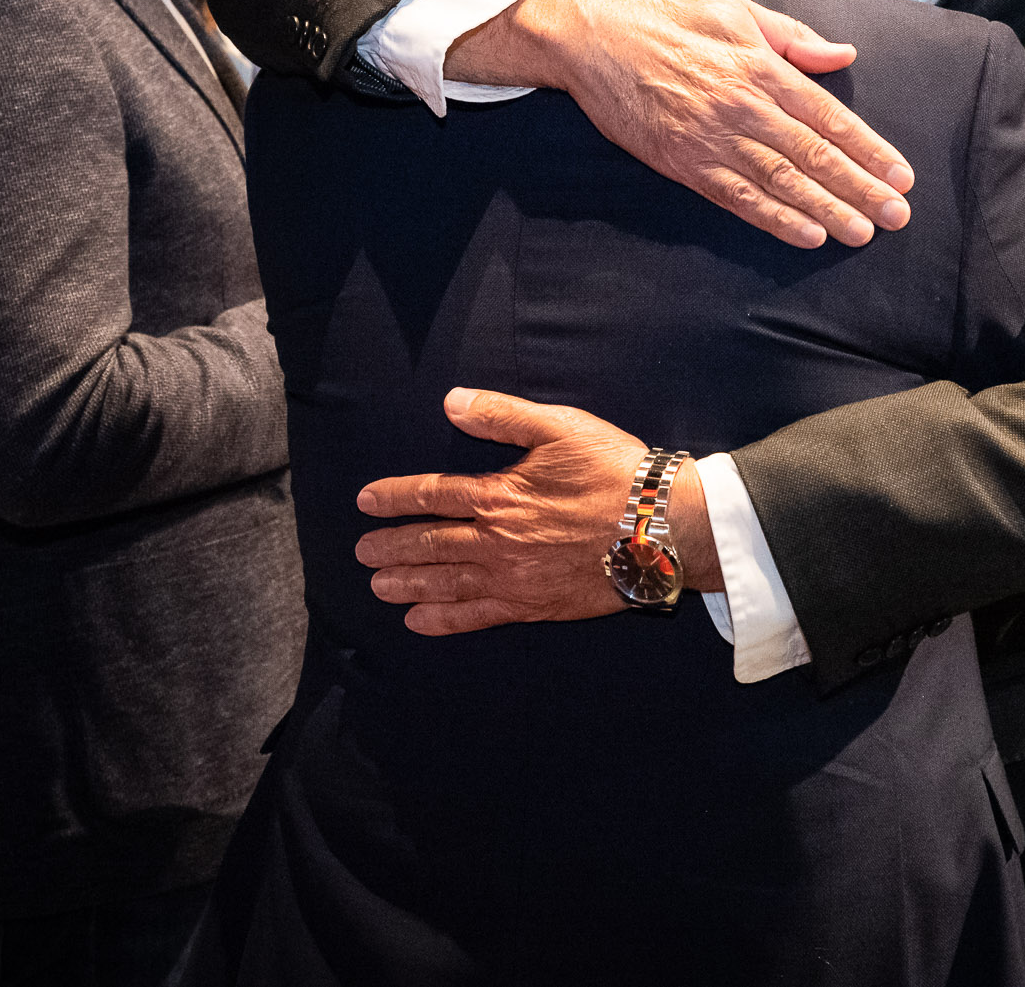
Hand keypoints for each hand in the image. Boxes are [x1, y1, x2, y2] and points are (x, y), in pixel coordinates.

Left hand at [355, 389, 720, 634]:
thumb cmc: (615, 472)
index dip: (394, 497)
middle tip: (362, 553)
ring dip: (407, 585)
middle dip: (391, 547)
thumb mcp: (561, 427)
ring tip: (378, 588)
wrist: (661, 528)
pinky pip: (477, 616)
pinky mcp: (533, 605)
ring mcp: (513, 577)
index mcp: (499, 494)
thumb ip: (503, 415)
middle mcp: (497, 540)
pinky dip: (444, 620)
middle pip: (429, 544)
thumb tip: (453, 402)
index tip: (366, 501)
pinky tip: (420, 623)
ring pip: (445, 582)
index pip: (431, 494)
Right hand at [444, 0, 913, 248]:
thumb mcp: (739, 12)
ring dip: (827, 209)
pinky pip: (739, 198)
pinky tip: (807, 236)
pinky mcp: (687, 164)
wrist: (602, 43)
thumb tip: (844, 55)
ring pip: (783, 181)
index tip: (900, 175)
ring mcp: (716, 139)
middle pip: (814, 155)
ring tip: (862, 232)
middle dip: (860, 188)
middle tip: (896, 215)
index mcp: (764, 67)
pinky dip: (776, 219)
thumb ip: (795, 37)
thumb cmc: (675, 24)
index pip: (829, 116)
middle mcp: (746, 106)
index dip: (869, 149)